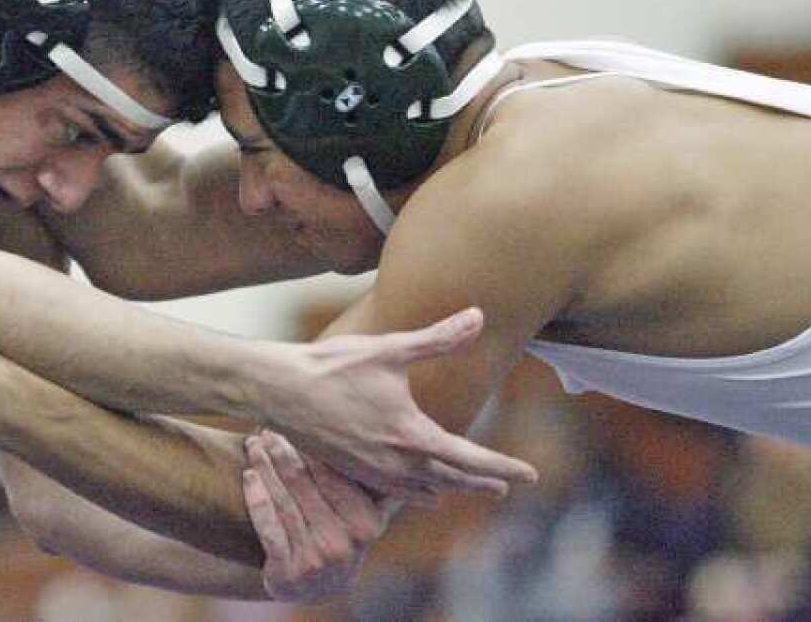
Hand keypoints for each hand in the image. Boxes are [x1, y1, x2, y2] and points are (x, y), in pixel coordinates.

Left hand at [243, 430, 395, 602]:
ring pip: (285, 501)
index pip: (334, 473)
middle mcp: (346, 542)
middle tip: (268, 426)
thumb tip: (411, 443)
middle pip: (306, 483)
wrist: (318, 584)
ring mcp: (317, 558)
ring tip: (253, 443)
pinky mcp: (289, 571)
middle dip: (283, 451)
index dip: (313, 445)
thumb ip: (383, 481)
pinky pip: (269, 527)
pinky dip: (257, 498)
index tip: (296, 418)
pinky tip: (249, 476)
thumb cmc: (341, 530)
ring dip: (266, 468)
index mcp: (368, 522)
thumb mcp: (367, 510)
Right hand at [267, 309, 536, 501]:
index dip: (505, 467)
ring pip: (424, 492)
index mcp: (413, 437)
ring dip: (450, 488)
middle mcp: (397, 464)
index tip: (531, 475)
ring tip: (464, 485)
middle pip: (453, 482)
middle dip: (483, 483)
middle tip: (507, 485)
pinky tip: (417, 487)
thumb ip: (438, 338)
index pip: (473, 460)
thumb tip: (478, 316)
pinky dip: (417, 492)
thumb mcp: (391, 349)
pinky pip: (396, 494)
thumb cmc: (334, 366)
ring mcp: (374, 473)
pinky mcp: (354, 473)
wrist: (279, 390)